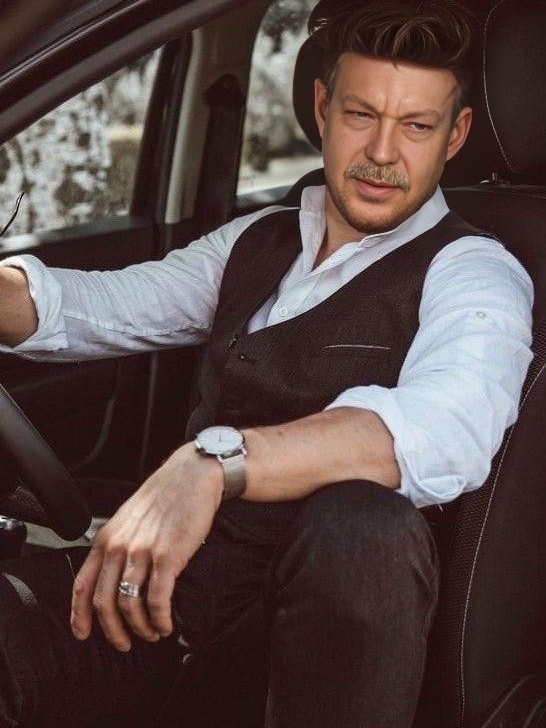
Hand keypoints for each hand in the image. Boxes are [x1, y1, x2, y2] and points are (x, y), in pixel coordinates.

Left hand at [70, 443, 222, 650]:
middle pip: (104, 603)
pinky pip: (157, 600)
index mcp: (106, 538)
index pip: (82, 585)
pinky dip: (160, 619)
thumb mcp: (129, 517)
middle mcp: (119, 547)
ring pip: (129, 606)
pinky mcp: (168, 556)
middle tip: (125, 643)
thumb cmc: (165, 495)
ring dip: (141, 628)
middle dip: (113, 631)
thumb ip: (118, 543)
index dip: (79, 615)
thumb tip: (114, 574)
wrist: (193, 475)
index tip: (84, 634)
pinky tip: (166, 625)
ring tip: (153, 633)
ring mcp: (142, 552)